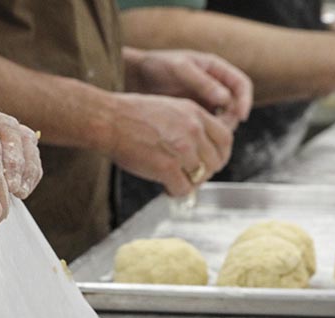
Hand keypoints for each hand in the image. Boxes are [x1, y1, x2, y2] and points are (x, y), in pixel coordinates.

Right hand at [106, 93, 232, 196]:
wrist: (109, 120)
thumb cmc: (129, 115)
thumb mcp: (169, 108)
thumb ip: (187, 125)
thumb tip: (196, 147)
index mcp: (195, 113)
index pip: (225, 138)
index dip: (221, 154)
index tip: (213, 162)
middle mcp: (193, 130)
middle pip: (216, 161)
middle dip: (205, 172)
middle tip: (190, 176)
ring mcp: (182, 149)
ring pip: (201, 177)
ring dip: (190, 183)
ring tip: (175, 182)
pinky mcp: (167, 167)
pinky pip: (184, 189)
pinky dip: (176, 192)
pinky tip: (166, 188)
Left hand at [124, 47, 252, 128]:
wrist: (136, 77)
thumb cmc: (157, 66)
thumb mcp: (180, 69)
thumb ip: (202, 83)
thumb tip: (226, 99)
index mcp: (216, 69)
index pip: (241, 85)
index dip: (245, 100)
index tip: (241, 116)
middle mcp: (214, 86)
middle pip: (235, 106)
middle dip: (231, 120)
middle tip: (220, 133)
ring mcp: (205, 101)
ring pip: (222, 119)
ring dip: (219, 130)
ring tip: (206, 138)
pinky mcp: (195, 115)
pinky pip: (208, 126)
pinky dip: (206, 134)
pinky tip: (198, 141)